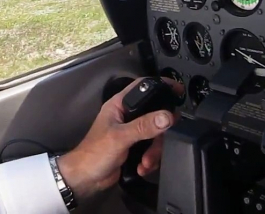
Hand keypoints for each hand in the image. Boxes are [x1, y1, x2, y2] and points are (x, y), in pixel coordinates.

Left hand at [57, 77, 182, 199]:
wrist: (85, 179)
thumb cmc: (95, 153)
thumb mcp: (120, 138)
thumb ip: (144, 126)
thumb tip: (167, 116)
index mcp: (119, 105)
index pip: (143, 87)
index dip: (161, 86)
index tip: (178, 91)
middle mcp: (127, 115)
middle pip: (156, 115)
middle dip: (159, 134)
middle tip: (158, 144)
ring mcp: (132, 132)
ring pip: (156, 135)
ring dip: (154, 151)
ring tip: (146, 162)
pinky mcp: (135, 148)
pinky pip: (152, 149)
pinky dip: (150, 160)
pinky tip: (142, 167)